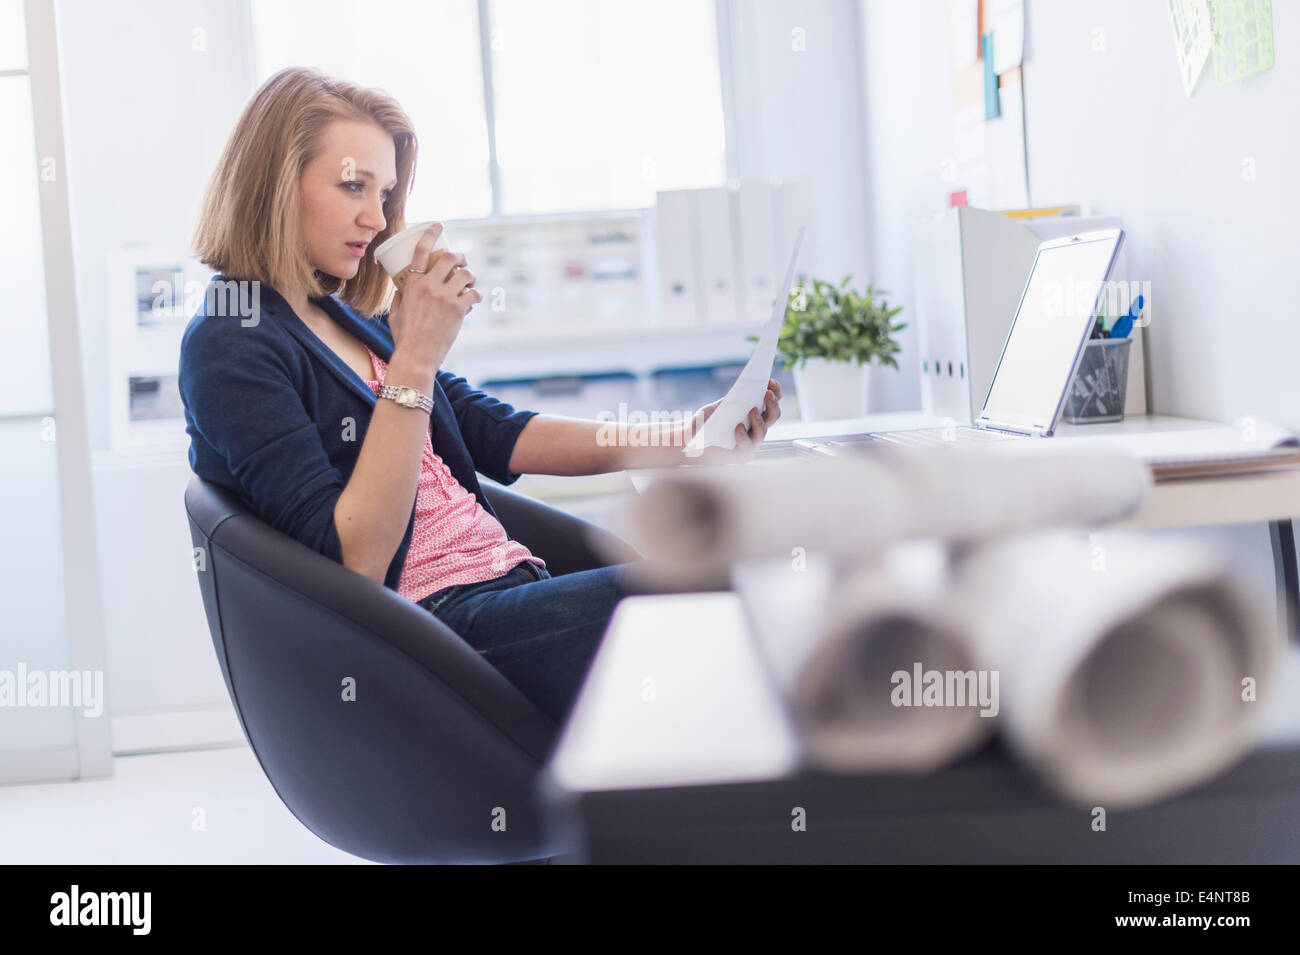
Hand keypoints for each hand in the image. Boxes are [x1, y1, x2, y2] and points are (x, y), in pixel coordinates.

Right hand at [388, 222, 482, 370]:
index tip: (438, 226)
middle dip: (459, 257)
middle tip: (462, 262)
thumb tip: (400, 290)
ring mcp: (445, 297)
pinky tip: (475, 300)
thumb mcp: (395, 313)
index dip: (431, 234)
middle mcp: (429, 286)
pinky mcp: (458, 310)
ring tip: (469, 283)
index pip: (421, 251)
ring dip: (470, 276)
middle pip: (449, 258)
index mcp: (412, 284)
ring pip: (465, 275)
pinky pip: (474, 295)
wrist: (417, 355)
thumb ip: (399, 299)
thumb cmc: (404, 337)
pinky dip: (476, 296)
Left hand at [683, 377, 782, 464]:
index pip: (771, 402)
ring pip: (762, 432)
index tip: (771, 381)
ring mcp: (751, 443)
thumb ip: (734, 398)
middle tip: (767, 393)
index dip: (775, 391)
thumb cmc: (707, 420)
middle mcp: (757, 428)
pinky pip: (746, 446)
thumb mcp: (720, 405)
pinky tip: (738, 427)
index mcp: (756, 414)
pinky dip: (743, 436)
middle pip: (773, 416)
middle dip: (772, 404)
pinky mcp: (741, 455)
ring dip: (758, 420)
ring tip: (752, 410)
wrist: (692, 438)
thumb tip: (746, 387)